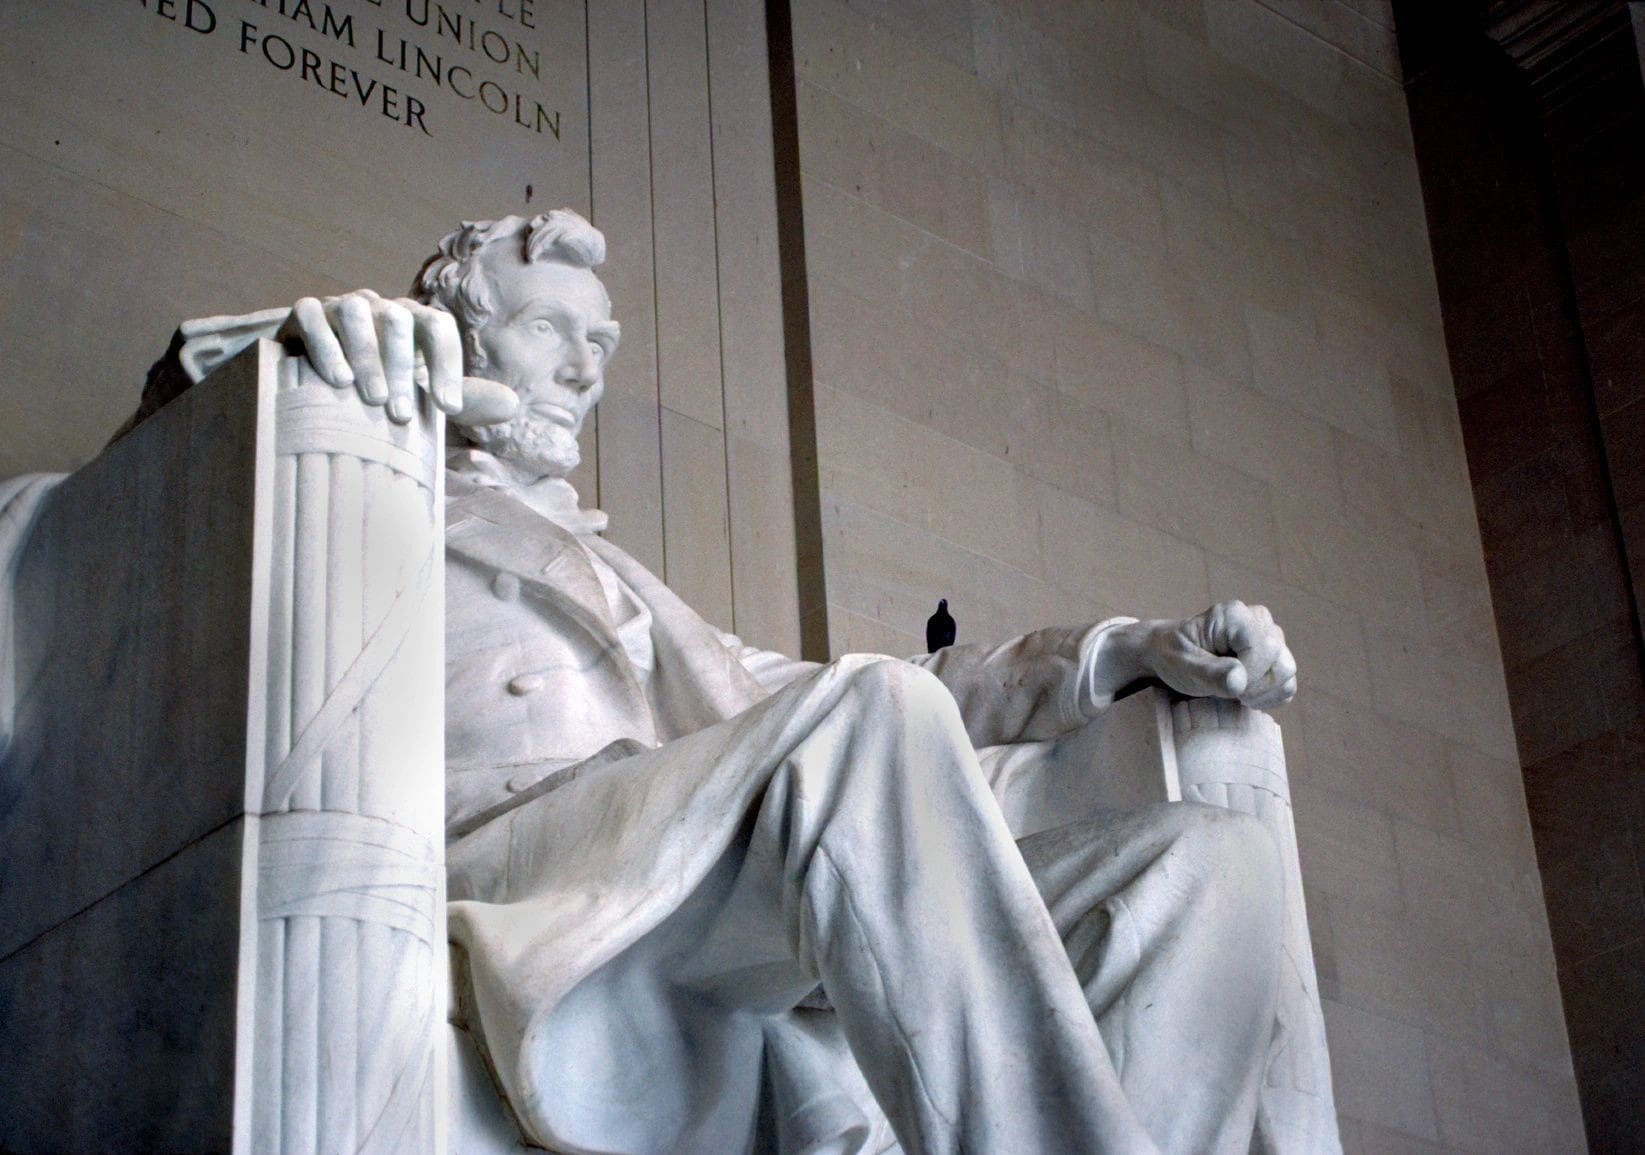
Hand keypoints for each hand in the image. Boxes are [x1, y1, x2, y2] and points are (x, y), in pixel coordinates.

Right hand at [278, 289, 464, 423]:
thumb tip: (513, 406)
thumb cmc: (382, 385)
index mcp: (414, 322)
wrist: (313, 373)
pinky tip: (337, 380)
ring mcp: (341, 306)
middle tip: (403, 415)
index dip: (448, 365)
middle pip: (399, 320)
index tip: (449, 409)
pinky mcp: (305, 313)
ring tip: (373, 399)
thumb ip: (465, 397)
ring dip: (367, 355)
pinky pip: (313, 316)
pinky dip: (326, 345)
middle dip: (404, 367)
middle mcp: (381, 308)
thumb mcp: (422, 392)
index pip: (438, 327)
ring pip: (357, 312)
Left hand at [1145, 601, 1297, 708]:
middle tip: (1226, 690)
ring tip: (1234, 693)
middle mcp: (1258, 619)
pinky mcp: (1275, 656)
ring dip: (1263, 693)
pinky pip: (1288, 684)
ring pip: (1287, 672)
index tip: (1221, 683)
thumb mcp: (1183, 666)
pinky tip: (1245, 696)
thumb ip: (1210, 673)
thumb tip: (1240, 681)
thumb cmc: (1174, 656)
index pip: (1264, 648)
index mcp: (1234, 615)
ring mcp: (1270, 636)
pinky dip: (1269, 697)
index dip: (1248, 674)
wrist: (1169, 655)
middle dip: (1254, 686)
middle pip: (1281, 662)